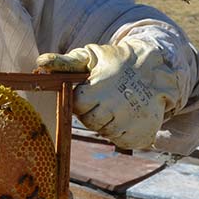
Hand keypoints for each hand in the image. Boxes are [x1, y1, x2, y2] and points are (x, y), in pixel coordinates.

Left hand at [36, 39, 181, 149]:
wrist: (158, 70)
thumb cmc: (117, 63)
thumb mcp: (92, 57)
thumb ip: (65, 62)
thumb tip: (40, 63)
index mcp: (100, 89)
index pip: (78, 106)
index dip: (82, 100)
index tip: (91, 92)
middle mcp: (116, 108)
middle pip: (90, 122)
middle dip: (94, 112)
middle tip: (105, 98)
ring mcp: (130, 123)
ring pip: (105, 132)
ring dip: (108, 121)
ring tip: (117, 104)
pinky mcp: (141, 135)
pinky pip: (121, 140)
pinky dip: (122, 131)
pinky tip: (127, 115)